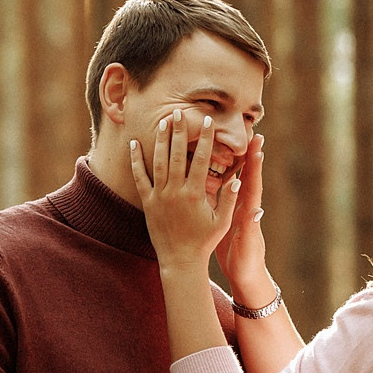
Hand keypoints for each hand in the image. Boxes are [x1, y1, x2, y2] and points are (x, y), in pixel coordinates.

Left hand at [130, 110, 239, 272]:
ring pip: (159, 162)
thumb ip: (229, 199)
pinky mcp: (148, 202)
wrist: (180, 260)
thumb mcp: (222, 222)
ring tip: (163, 121)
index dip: (205, 139)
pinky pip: (140, 177)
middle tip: (180, 111)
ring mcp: (160, 196)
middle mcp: (176, 192)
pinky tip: (134, 144)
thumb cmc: (204, 241)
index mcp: (195, 194)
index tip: (207, 122)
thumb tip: (238, 178)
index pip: (201, 159)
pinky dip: (136, 160)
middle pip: (178, 154)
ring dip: (161, 140)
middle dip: (180, 131)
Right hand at [216, 134, 269, 295]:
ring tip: (227, 141)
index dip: (255, 165)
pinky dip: (216, 178)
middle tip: (250, 132)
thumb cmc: (246, 263)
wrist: (244, 275)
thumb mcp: (246, 247)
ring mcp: (235, 209)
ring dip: (232, 161)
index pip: (253, 184)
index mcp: (249, 213)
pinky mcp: (225, 214)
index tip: (258, 145)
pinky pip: (220, 191)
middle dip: (248, 155)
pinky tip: (208, 167)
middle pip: (247, 176)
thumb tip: (258, 211)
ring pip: (233, 180)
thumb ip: (251, 229)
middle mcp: (244, 207)